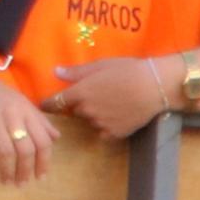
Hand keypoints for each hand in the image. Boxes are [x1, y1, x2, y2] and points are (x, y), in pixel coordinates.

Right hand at [0, 59, 62, 185]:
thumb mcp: (19, 102)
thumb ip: (38, 120)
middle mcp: (12, 112)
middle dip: (25, 171)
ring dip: (7, 171)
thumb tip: (56, 137)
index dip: (44, 162)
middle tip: (21, 183)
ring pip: (5, 150)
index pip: (43, 141)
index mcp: (26, 109)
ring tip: (7, 181)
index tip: (40, 177)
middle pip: (26, 149)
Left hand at [48, 54, 174, 142]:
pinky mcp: (114, 133)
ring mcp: (100, 124)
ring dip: (95, 115)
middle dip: (81, 105)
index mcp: (80, 92)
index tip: (44, 105)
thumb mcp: (100, 66)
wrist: (154, 87)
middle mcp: (87, 111)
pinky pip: (104, 132)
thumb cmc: (128, 70)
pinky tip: (119, 115)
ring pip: (91, 121)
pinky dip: (107, 126)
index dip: (48, 104)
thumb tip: (55, 72)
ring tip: (112, 104)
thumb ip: (76, 72)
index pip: (56, 102)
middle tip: (97, 95)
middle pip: (76, 111)